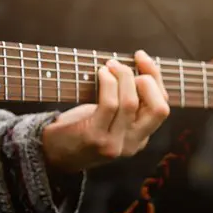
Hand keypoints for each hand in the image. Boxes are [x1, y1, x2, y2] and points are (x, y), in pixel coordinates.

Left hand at [41, 51, 170, 172]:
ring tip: (109, 65)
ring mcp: (114, 143)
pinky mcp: (95, 137)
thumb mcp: (108, 119)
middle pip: (159, 109)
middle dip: (149, 79)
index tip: (141, 58)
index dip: (156, 78)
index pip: (161, 106)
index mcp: (140, 138)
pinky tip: (101, 73)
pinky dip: (108, 83)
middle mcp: (132, 144)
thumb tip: (136, 66)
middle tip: (125, 64)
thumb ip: (125, 103)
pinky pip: (109, 104)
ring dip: (123, 76)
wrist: (50, 154)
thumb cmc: (78, 128)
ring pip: (131, 103)